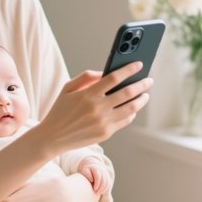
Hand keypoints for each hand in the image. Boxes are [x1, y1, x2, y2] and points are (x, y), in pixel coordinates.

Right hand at [36, 62, 152, 154]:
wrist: (53, 137)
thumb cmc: (60, 109)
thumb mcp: (67, 88)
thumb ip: (86, 77)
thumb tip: (105, 73)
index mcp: (87, 94)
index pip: (114, 78)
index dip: (128, 70)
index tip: (139, 64)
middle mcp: (97, 108)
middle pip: (127, 93)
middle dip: (141, 84)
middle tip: (149, 80)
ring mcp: (103, 122)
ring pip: (130, 108)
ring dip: (141, 99)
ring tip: (145, 94)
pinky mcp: (106, 133)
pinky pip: (125, 121)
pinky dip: (132, 113)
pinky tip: (134, 107)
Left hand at [78, 157, 110, 193]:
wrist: (91, 168)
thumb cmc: (86, 171)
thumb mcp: (84, 171)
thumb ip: (87, 174)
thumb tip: (92, 179)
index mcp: (96, 168)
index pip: (98, 177)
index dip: (97, 184)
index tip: (94, 189)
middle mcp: (102, 171)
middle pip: (104, 180)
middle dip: (100, 188)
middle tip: (96, 192)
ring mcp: (106, 174)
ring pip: (107, 182)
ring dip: (104, 189)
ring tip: (98, 193)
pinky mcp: (107, 178)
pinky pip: (108, 184)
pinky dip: (106, 189)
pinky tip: (101, 192)